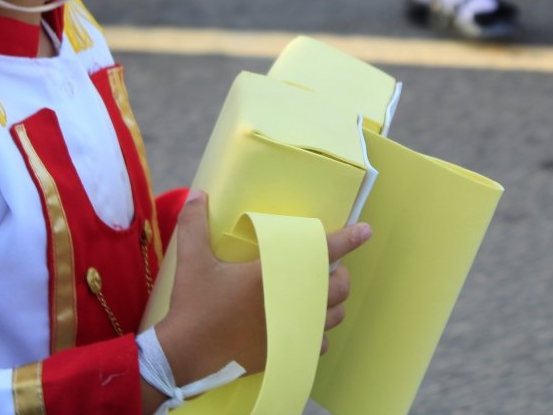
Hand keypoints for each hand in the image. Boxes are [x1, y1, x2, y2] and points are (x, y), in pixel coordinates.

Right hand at [154, 192, 373, 382]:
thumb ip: (194, 225)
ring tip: (318, 294)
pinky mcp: (287, 353)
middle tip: (324, 266)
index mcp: (274, 275)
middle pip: (338, 285)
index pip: (321, 252)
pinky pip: (320, 343)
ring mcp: (293, 332)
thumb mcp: (191, 261)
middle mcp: (292, 303)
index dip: (348, 239)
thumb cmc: (194, 307)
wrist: (187, 357)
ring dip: (332, 302)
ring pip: (334, 314)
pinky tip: (306, 325)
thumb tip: (197, 194)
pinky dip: (319, 332)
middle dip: (338, 273)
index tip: (365, 231)